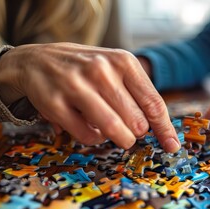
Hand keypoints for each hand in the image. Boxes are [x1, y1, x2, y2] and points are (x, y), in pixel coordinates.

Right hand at [0, 43, 179, 151]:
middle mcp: (101, 70)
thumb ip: (139, 94)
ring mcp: (77, 86)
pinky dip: (93, 138)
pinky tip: (89, 126)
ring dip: (120, 139)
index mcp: (123, 62)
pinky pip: (88, 137)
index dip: (165, 129)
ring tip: (116, 133)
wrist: (37, 60)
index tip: (172, 146)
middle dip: (136, 132)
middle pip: (137, 122)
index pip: (154, 103)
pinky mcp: (55, 104)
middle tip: (128, 127)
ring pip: (114, 130)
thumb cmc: (86, 69)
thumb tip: (162, 130)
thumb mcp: (116, 69)